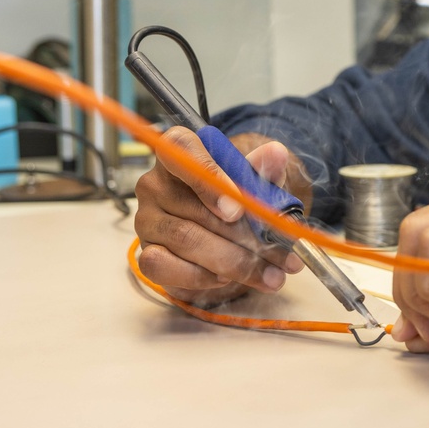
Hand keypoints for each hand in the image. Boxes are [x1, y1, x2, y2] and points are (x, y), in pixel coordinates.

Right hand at [133, 127, 303, 305]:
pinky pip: (165, 267)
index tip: (238, 211)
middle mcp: (156, 182)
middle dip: (245, 237)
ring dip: (234, 262)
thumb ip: (264, 169)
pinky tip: (227, 278)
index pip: (181, 149)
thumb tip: (276, 153)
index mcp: (180, 150)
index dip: (208, 180)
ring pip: (186, 240)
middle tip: (283, 257)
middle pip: (195, 209)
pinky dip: (201, 276)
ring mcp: (146, 218)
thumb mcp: (257, 181)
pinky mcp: (145, 252)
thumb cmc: (240, 197)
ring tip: (271, 274)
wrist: (228, 231)